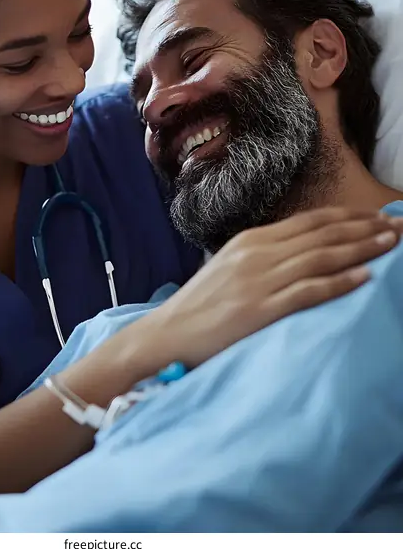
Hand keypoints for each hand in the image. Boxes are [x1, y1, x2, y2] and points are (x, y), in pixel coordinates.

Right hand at [135, 207, 402, 370]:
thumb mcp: (230, 267)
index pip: (309, 222)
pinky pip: (307, 291)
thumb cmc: (201, 304)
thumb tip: (301, 251)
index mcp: (251, 240)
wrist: (169, 332)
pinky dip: (338, 282)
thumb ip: (263, 256)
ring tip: (389, 244)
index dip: (347, 217)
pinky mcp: (259, 309)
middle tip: (397, 226)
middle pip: (320, 234)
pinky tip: (363, 277)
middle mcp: (257, 253)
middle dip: (363, 228)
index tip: (376, 216)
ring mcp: (258, 280)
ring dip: (359, 249)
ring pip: (320, 257)